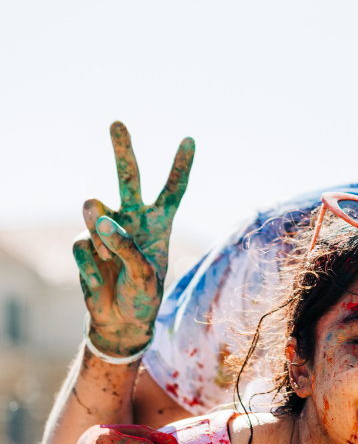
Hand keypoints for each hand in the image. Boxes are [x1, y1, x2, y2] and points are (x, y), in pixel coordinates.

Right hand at [72, 121, 194, 355]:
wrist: (119, 320)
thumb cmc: (143, 296)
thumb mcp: (144, 274)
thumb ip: (125, 243)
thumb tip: (96, 211)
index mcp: (159, 224)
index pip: (172, 191)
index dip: (180, 167)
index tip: (189, 139)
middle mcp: (133, 219)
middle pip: (128, 179)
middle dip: (122, 150)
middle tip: (117, 123)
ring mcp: (106, 228)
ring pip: (96, 214)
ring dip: (101, 236)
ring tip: (112, 262)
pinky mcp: (84, 241)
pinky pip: (82, 244)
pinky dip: (91, 264)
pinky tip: (100, 277)